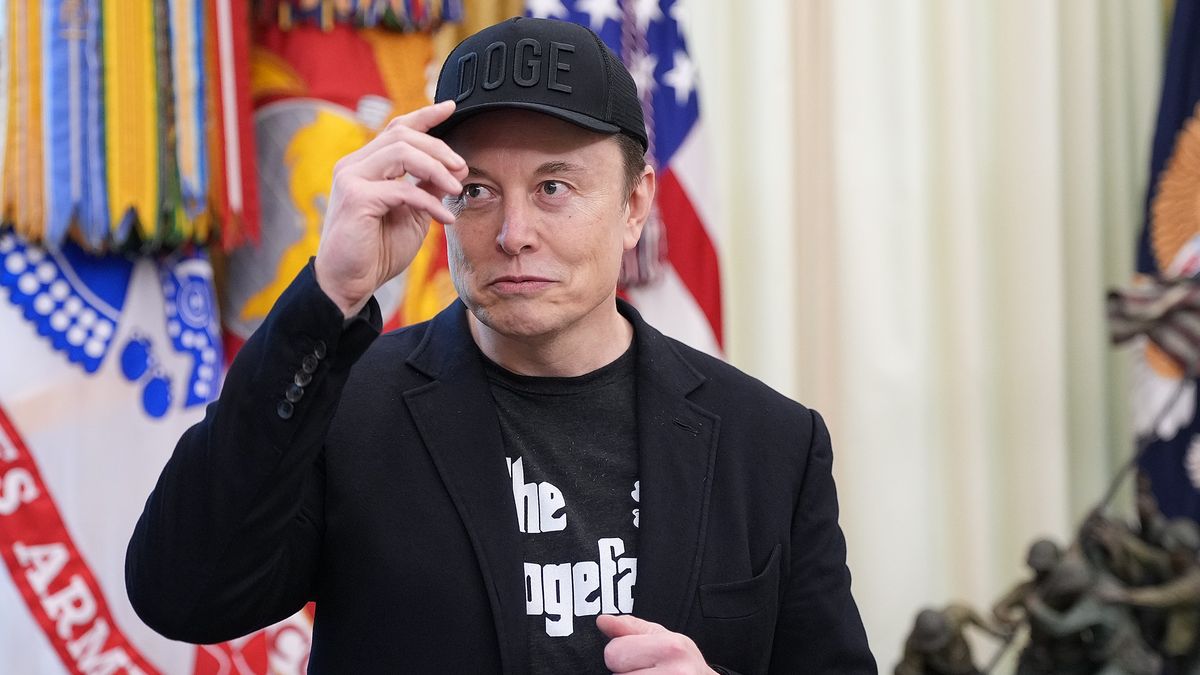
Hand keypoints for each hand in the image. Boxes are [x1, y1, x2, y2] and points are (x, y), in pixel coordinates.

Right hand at [314, 100, 467, 316]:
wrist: (349, 284)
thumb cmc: (377, 251)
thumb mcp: (410, 214)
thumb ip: (424, 188)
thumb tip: (448, 168)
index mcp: (366, 165)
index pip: (396, 128)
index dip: (425, 115)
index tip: (451, 108)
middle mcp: (354, 166)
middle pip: (402, 134)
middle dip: (439, 148)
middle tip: (462, 169)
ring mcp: (351, 179)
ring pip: (401, 151)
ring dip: (436, 168)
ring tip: (456, 189)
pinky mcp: (356, 199)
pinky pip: (402, 189)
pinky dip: (429, 201)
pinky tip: (445, 218)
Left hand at [597, 614, 716, 673]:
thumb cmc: (686, 666)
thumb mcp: (666, 639)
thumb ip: (631, 628)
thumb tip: (603, 621)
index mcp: (670, 649)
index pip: (614, 652)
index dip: (621, 655)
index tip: (637, 657)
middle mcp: (674, 673)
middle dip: (625, 673)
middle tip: (645, 672)